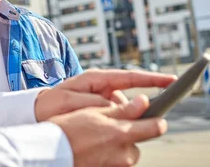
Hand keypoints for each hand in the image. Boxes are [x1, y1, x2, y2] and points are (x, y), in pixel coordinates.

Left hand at [35, 69, 175, 121]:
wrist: (37, 111)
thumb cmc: (51, 103)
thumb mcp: (70, 101)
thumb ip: (93, 101)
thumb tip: (116, 105)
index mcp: (97, 79)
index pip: (130, 77)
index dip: (153, 78)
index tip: (172, 80)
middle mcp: (102, 86)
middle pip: (131, 97)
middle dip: (140, 109)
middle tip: (148, 119)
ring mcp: (102, 97)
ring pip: (124, 110)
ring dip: (124, 119)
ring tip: (108, 129)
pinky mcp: (99, 109)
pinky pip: (115, 116)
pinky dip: (116, 123)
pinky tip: (107, 132)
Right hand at [49, 95, 166, 166]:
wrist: (51, 154)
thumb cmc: (68, 130)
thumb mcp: (94, 113)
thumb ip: (122, 110)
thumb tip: (143, 101)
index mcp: (122, 134)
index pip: (155, 127)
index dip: (156, 119)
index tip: (155, 115)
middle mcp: (124, 154)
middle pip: (138, 141)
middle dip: (127, 132)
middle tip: (107, 125)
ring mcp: (117, 166)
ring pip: (126, 152)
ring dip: (117, 144)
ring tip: (95, 137)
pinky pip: (116, 161)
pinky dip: (108, 154)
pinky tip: (93, 148)